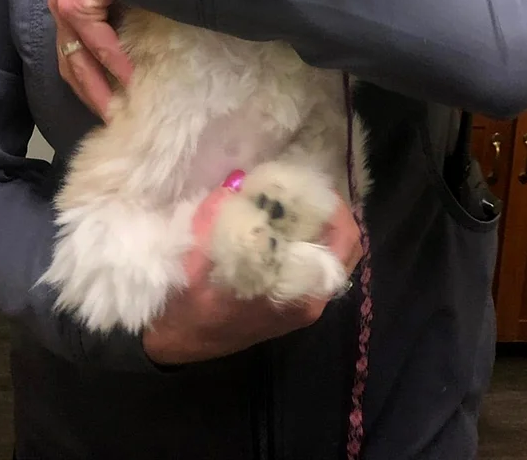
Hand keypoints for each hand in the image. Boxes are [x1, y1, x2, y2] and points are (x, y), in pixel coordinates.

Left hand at [48, 0, 136, 119]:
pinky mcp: (77, 0)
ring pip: (77, 59)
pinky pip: (94, 42)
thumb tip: (149, 32)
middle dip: (91, 93)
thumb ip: (129, 0)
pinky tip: (129, 79)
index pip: (77, 47)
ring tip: (120, 112)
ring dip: (98, 88)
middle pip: (71, 61)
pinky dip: (111, 64)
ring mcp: (66, 3)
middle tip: (114, 121)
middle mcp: (63, 2)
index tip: (113, 103)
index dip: (92, 77)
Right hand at [142, 180, 363, 365]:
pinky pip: (316, 264)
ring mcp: (304, 303)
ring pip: (334, 257)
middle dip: (333, 213)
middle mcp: (311, 300)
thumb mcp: (199, 256)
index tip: (312, 184)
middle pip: (347, 247)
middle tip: (307, 190)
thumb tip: (239, 184)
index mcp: (299, 292)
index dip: (335, 206)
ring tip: (296, 202)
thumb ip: (219, 217)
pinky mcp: (292, 302)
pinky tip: (282, 224)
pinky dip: (309, 241)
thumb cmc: (191, 304)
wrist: (179, 343)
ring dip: (322, 226)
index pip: (343, 241)